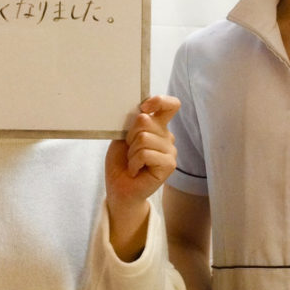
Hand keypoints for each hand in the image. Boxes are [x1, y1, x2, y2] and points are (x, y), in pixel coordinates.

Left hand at [104, 95, 179, 260]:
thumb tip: (142, 112)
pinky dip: (135, 162)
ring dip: (131, 152)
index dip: (158, 101)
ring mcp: (170, 151)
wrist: (119, 188)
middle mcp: (167, 137)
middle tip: (129, 151)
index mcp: (158, 126)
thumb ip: (133, 123)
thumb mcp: (122, 137)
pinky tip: (136, 171)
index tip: (143, 108)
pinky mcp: (169, 165)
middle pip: (146, 120)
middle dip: (129, 136)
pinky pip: (146, 153)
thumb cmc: (121, 163)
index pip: (170, 105)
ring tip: (133, 163)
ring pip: (144, 138)